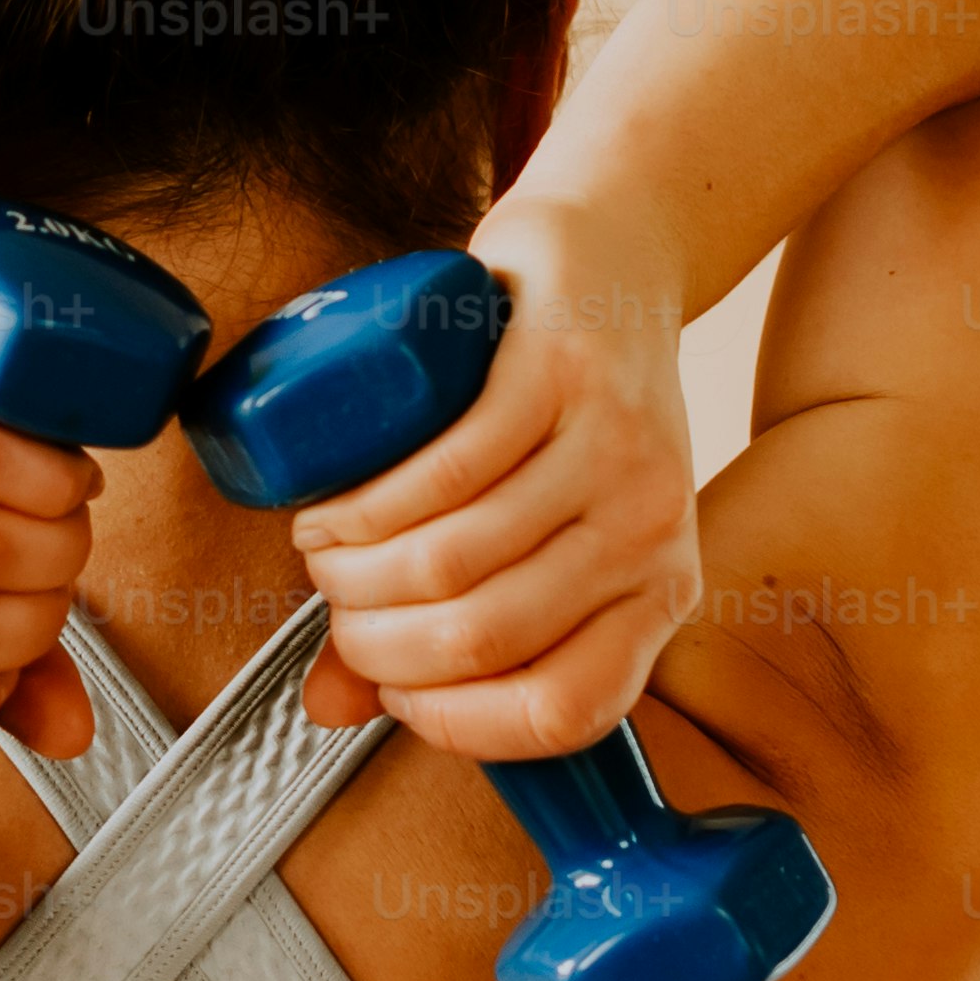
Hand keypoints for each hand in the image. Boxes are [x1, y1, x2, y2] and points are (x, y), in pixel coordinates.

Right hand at [285, 187, 696, 755]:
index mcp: (660, 592)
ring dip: (353, 570)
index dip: (455, 723)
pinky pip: (449, 469)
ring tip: (320, 546)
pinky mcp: (562, 372)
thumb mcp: (541, 527)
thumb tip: (335, 708)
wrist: (616, 258)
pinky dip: (368, 504)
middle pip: (485, 637)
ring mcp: (614, 450)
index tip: (386, 687)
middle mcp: (650, 532)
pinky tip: (331, 506)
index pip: (564, 710)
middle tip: (330, 598)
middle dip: (373, 637)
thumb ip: (446, 628)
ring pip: (455, 558)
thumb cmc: (570, 408)